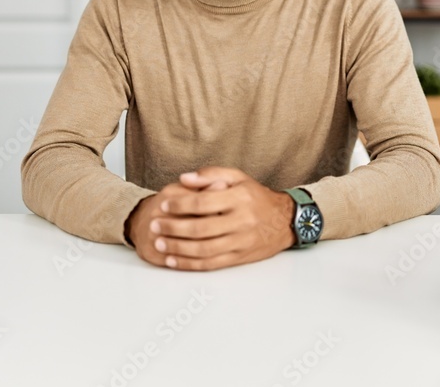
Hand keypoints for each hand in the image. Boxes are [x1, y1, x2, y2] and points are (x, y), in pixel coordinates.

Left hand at [131, 167, 296, 270]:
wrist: (285, 220)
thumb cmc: (257, 197)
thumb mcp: (239, 178)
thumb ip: (211, 175)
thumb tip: (184, 178)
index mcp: (240, 198)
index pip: (203, 202)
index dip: (180, 205)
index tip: (164, 205)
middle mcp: (242, 220)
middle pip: (200, 228)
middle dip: (173, 228)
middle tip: (154, 224)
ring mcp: (241, 241)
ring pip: (204, 249)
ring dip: (177, 248)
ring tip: (159, 243)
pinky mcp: (240, 257)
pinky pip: (211, 264)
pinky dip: (189, 264)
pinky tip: (173, 261)